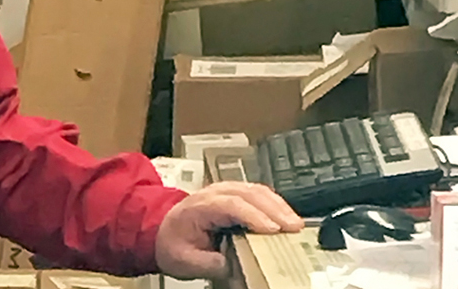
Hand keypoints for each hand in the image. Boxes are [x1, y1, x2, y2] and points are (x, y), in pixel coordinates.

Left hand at [154, 182, 302, 279]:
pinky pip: (257, 193)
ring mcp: (224, 190)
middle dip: (274, 209)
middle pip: (248, 193)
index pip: (230, 205)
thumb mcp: (185, 260)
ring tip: (295, 223)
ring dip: (278, 205)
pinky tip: (286, 215)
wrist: (162, 231)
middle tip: (294, 227)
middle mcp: (213, 193)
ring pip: (255, 190)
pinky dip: (274, 203)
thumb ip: (210, 263)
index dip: (253, 215)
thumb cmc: (174, 244)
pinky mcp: (234, 194)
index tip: (272, 229)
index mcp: (199, 207)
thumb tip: (234, 266)